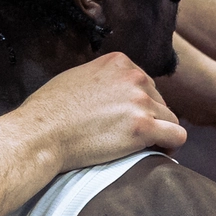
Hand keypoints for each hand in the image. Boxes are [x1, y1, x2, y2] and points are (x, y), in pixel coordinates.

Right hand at [9, 50, 185, 172]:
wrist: (39, 134)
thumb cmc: (48, 111)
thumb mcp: (76, 78)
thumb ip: (101, 79)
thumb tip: (110, 90)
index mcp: (119, 62)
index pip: (145, 83)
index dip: (138, 104)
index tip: (126, 119)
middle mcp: (133, 77)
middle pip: (158, 100)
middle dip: (148, 118)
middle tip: (129, 137)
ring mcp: (139, 102)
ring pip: (169, 118)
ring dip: (158, 133)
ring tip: (142, 148)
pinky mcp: (142, 127)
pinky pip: (177, 136)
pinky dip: (171, 146)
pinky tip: (159, 153)